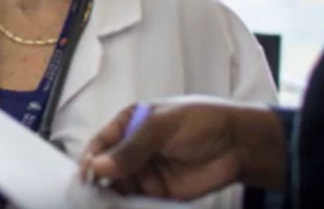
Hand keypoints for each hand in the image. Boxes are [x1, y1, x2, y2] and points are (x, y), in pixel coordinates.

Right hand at [78, 99, 286, 200]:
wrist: (238, 144)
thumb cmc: (198, 122)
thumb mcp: (161, 127)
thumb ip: (130, 149)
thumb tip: (97, 168)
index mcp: (129, 124)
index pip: (100, 143)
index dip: (90, 158)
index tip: (85, 175)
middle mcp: (132, 150)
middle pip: (105, 169)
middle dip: (96, 182)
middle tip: (89, 196)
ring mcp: (145, 172)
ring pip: (118, 187)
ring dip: (110, 198)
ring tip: (104, 206)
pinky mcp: (159, 193)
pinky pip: (137, 201)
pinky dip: (128, 207)